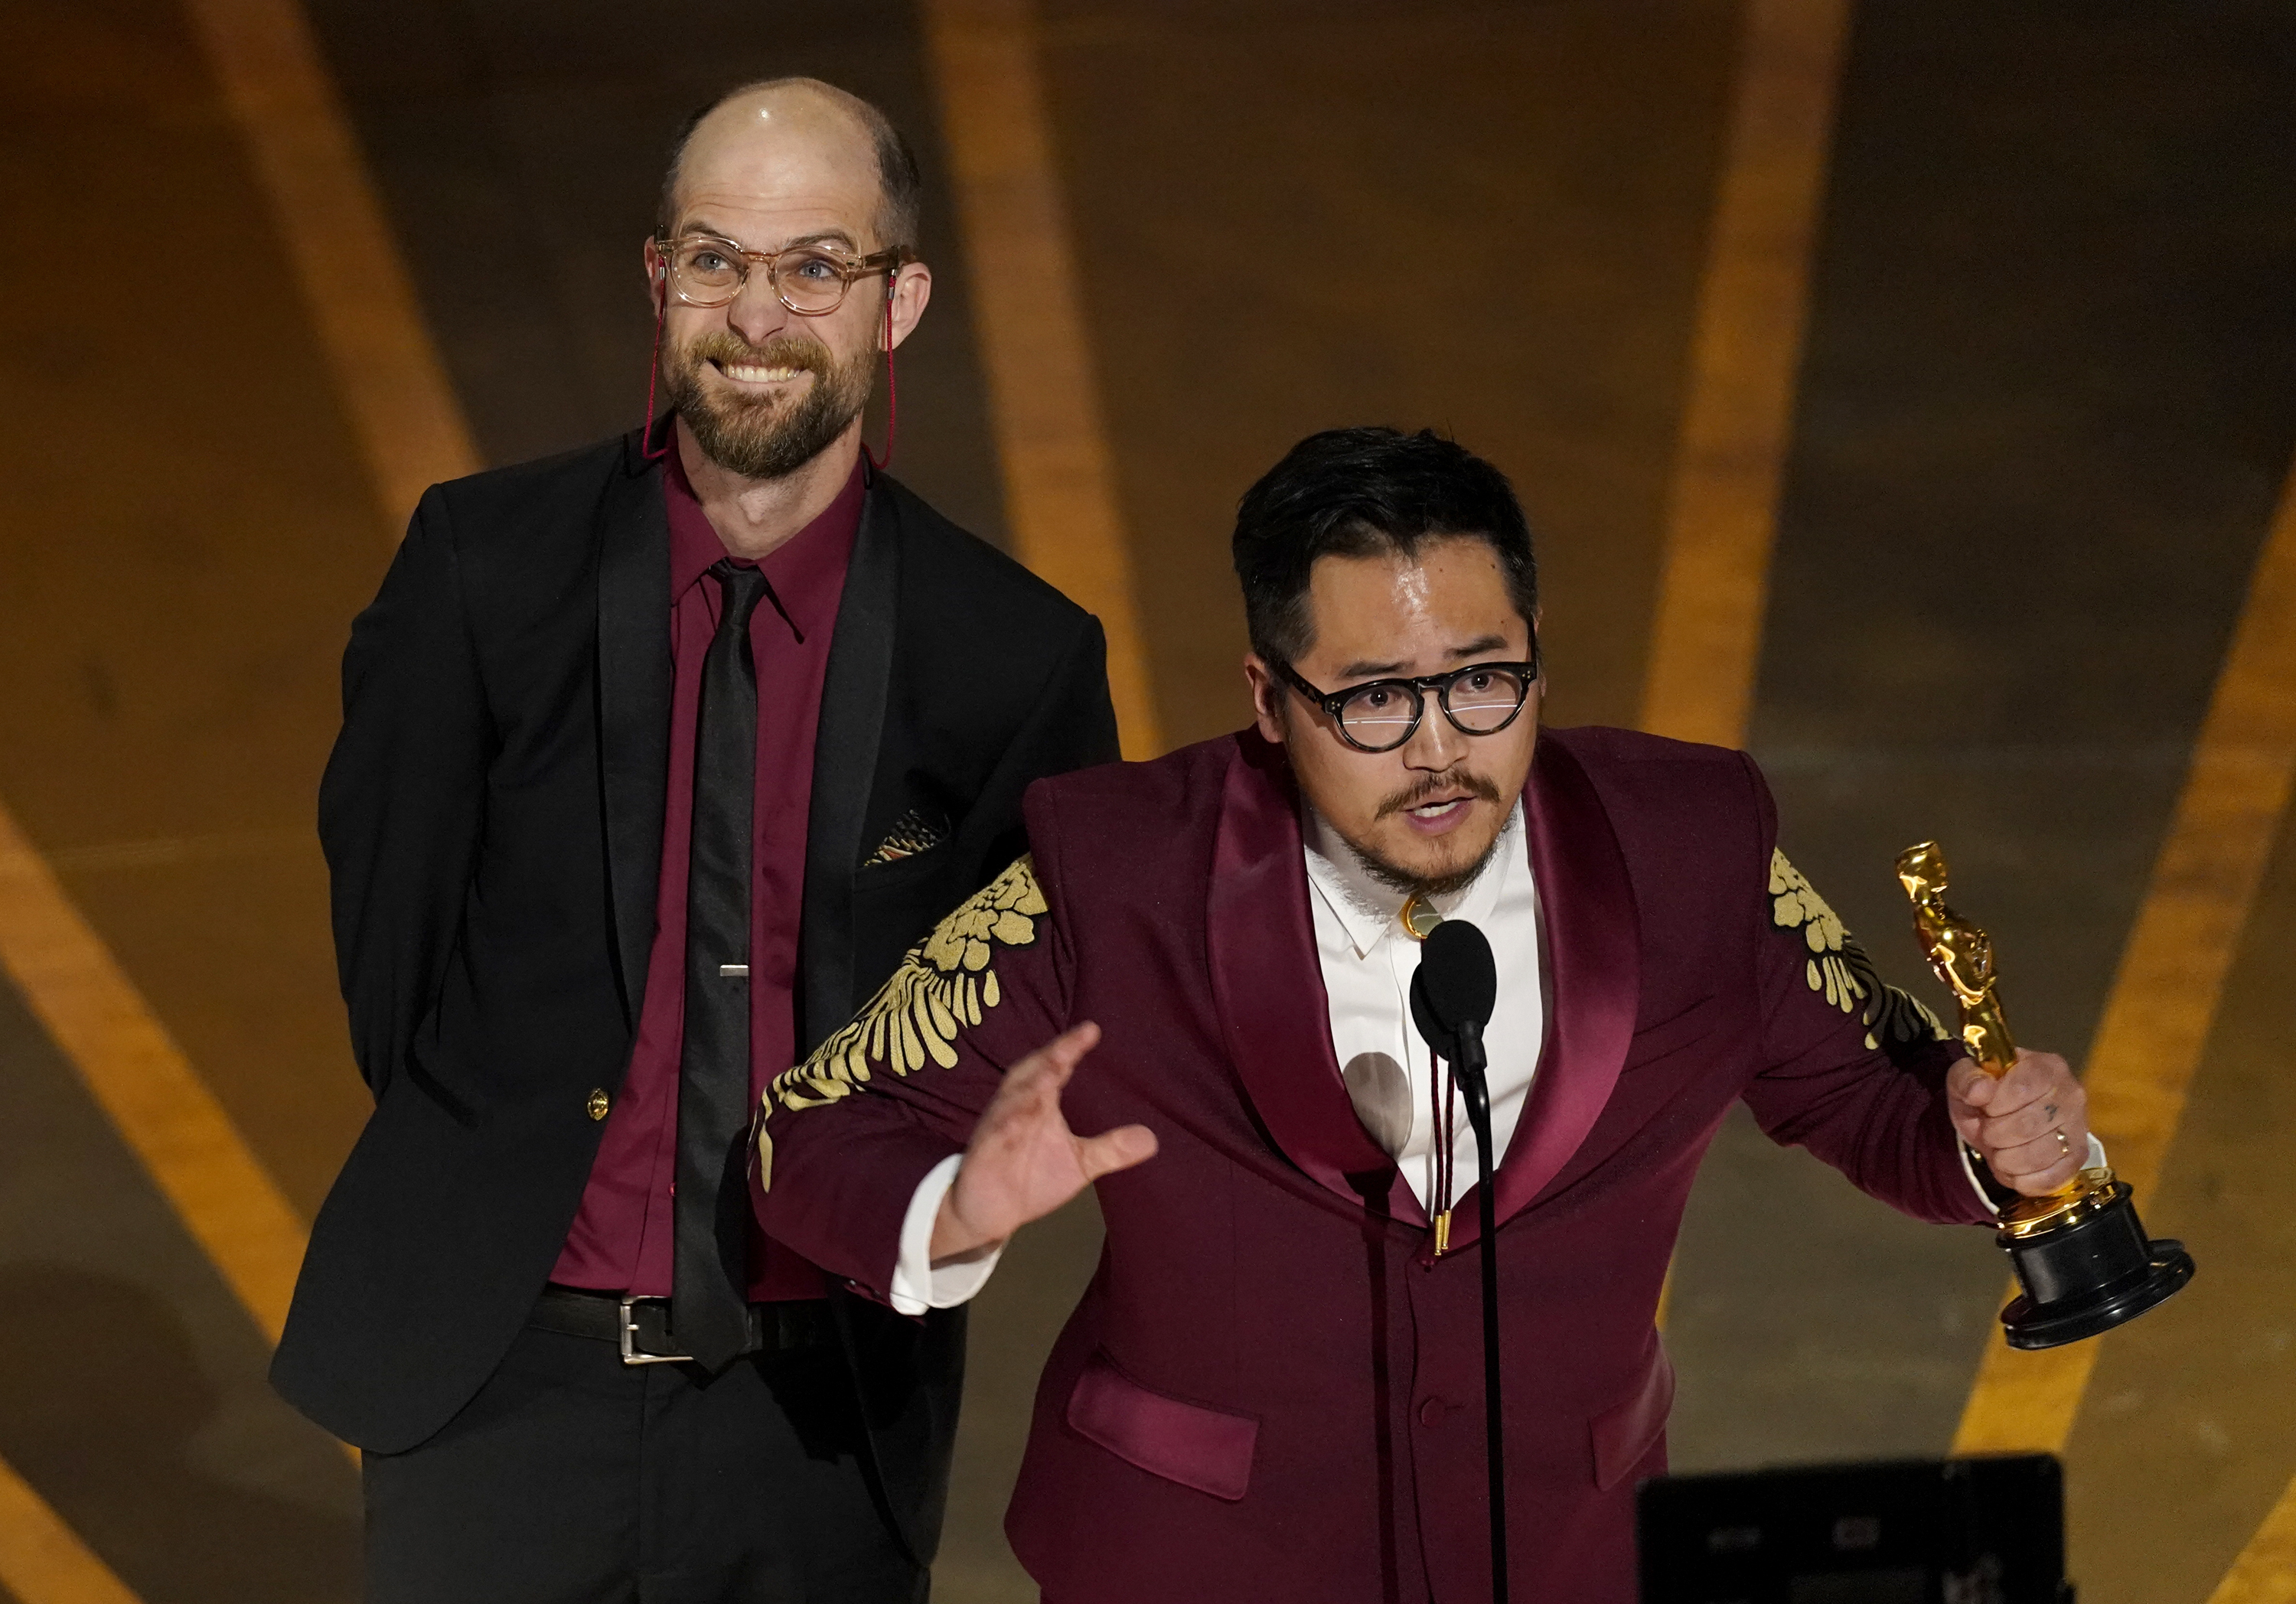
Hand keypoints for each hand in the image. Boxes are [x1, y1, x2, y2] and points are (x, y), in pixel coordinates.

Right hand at [930, 1022, 1157, 1262]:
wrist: (991, 1212)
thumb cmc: (1032, 1177)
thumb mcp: (1079, 1163)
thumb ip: (1111, 1149)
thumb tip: (1153, 1139)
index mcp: (1039, 1103)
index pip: (1056, 1068)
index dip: (1070, 1048)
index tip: (1092, 1030)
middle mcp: (1017, 1108)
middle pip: (1030, 1075)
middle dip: (1047, 1060)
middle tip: (1068, 1046)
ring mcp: (997, 1130)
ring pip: (1009, 1104)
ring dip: (1026, 1090)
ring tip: (1047, 1077)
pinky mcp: (982, 1155)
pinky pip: (991, 1138)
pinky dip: (1002, 1129)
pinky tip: (1014, 1123)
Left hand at [1947, 1049, 2089, 1194]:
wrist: (2001, 1119)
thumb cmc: (1985, 1096)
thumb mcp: (1965, 1080)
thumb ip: (1967, 1079)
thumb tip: (1979, 1091)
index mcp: (2045, 1066)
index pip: (2021, 1088)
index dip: (1995, 1106)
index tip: (1985, 1109)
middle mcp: (2071, 1094)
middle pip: (2030, 1125)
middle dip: (1996, 1135)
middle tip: (1989, 1133)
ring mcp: (2079, 1126)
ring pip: (2041, 1154)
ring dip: (2007, 1160)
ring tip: (2000, 1151)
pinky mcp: (2079, 1157)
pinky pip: (2054, 1178)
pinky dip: (2025, 1180)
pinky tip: (2013, 1171)